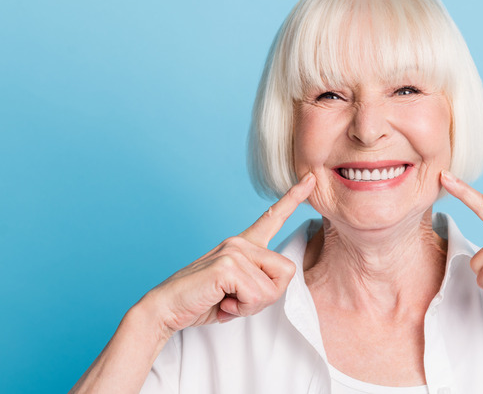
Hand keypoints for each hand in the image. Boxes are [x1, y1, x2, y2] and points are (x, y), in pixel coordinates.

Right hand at [142, 173, 315, 334]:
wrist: (166, 309)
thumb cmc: (203, 301)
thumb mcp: (239, 290)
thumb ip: (259, 282)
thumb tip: (276, 285)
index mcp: (243, 244)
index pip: (273, 216)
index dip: (294, 198)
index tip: (311, 178)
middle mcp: (240, 242)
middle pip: (287, 271)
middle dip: (268, 296)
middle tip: (238, 301)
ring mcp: (234, 250)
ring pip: (273, 287)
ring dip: (252, 305)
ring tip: (226, 301)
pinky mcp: (227, 265)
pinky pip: (257, 295)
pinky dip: (241, 308)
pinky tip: (221, 304)